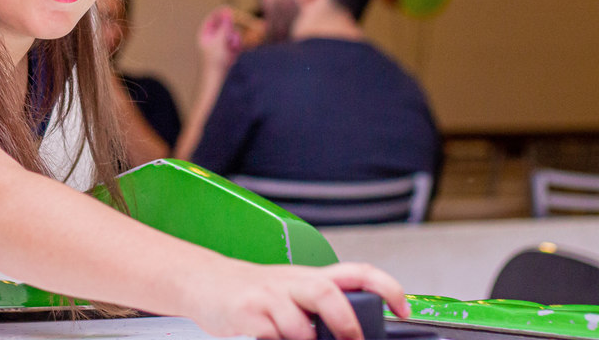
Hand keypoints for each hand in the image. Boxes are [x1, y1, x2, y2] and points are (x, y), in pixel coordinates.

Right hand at [185, 259, 408, 339]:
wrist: (204, 280)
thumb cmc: (253, 292)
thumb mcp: (291, 291)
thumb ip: (321, 310)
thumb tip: (355, 333)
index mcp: (309, 277)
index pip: (357, 272)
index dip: (387, 288)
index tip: (403, 311)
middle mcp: (291, 283)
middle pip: (327, 293)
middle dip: (344, 323)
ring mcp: (267, 298)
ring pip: (298, 326)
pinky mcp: (246, 315)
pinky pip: (270, 337)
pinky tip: (270, 339)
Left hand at [197, 7, 242, 74]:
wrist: (217, 82)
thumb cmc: (214, 63)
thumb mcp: (220, 41)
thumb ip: (225, 26)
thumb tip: (228, 12)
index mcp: (204, 35)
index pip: (212, 18)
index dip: (221, 14)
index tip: (231, 10)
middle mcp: (212, 39)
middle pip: (224, 25)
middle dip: (230, 31)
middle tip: (231, 38)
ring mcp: (220, 46)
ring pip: (232, 34)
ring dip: (234, 40)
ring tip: (232, 50)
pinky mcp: (228, 52)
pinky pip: (235, 43)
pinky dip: (236, 47)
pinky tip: (234, 55)